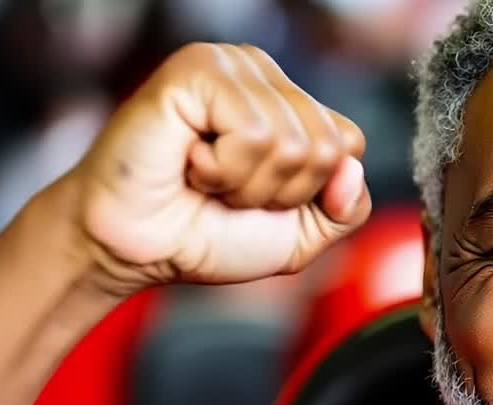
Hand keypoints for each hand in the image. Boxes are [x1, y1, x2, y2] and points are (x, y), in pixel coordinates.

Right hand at [69, 43, 370, 290]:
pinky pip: (253, 132)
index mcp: (290, 101)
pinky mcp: (196, 71)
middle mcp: (263, 74)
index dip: (311, 192)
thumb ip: (347, 208)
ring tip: (204, 177)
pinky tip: (189, 162)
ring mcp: (229, 66)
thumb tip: (352, 168)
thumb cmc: (208, 233)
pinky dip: (222, 169)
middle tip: (226, 190)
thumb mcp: (300, 234)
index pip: (349, 143)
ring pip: (291, 143)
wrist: (140, 250)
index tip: (260, 198)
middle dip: (278, 192)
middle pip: (325, 146)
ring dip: (245, 184)